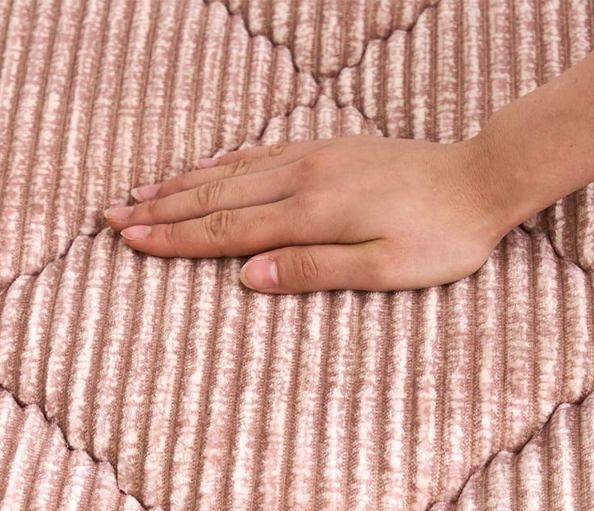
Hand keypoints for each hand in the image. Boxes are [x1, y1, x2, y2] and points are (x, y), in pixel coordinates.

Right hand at [104, 135, 507, 292]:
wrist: (481, 179)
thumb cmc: (440, 236)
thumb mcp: (385, 269)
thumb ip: (316, 271)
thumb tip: (251, 277)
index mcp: (311, 213)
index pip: (226, 229)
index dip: (175, 238)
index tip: (130, 239)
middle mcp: (301, 178)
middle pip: (215, 197)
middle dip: (161, 210)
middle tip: (111, 214)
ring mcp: (312, 158)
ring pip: (230, 172)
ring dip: (182, 184)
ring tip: (141, 192)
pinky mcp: (325, 149)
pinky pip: (259, 153)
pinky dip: (222, 163)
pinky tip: (203, 167)